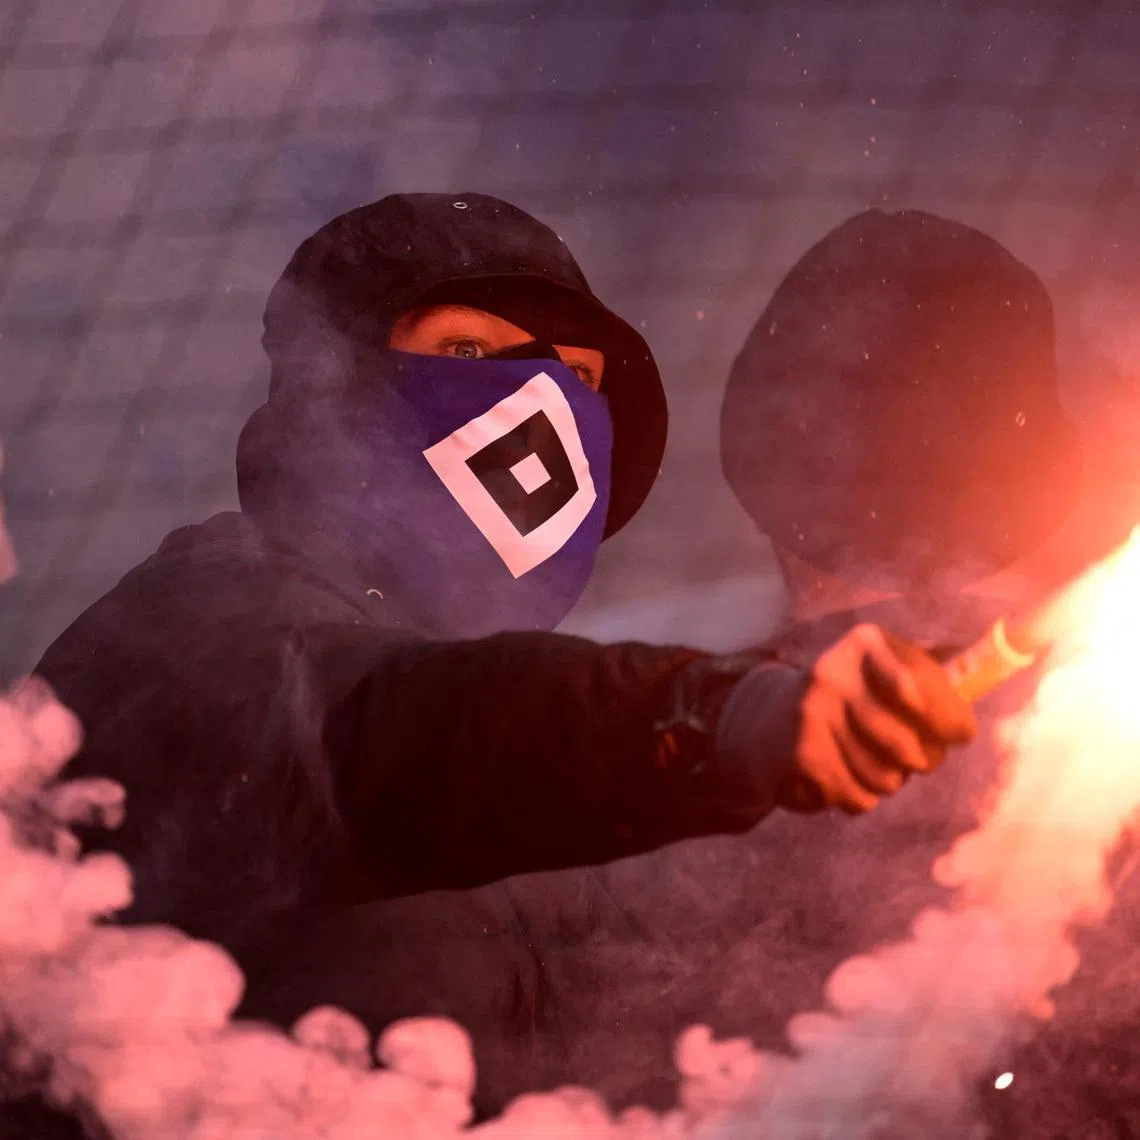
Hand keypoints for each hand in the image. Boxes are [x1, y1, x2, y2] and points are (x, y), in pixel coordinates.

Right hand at [782, 624, 976, 813]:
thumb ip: (930, 677)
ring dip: (893, 781)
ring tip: (881, 767)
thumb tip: (983, 694)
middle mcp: (835, 672)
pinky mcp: (801, 754)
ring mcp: (813, 714)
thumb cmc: (851, 696)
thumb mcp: (883, 668)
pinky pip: (859, 797)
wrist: (766, 717)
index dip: (952, 721)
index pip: (922, 688)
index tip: (960, 736)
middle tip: (922, 759)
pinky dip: (862, 797)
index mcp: (866, 642)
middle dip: (926, 760)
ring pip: (887, 777)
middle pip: (908, 744)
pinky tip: (848, 777)